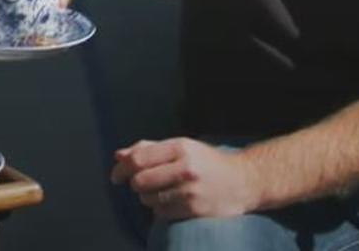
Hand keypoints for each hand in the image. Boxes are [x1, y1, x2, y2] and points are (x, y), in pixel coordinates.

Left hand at [111, 138, 259, 220]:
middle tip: (142, 184)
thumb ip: (149, 149)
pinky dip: (159, 209)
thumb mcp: (181, 147)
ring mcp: (191, 190)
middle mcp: (185, 167)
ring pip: (149, 198)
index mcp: (180, 147)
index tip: (115, 176)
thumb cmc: (206, 162)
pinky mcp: (195, 209)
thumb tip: (119, 155)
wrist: (243, 181)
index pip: (139, 159)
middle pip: (141, 180)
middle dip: (136, 184)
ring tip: (160, 192)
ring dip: (147, 197)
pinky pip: (162, 212)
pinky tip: (170, 202)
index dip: (122, 169)